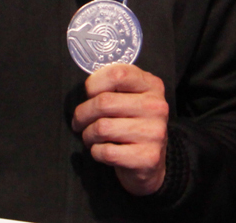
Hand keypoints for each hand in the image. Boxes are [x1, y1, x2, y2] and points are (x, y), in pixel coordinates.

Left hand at [72, 63, 168, 195]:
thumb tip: (89, 87)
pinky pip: (107, 152)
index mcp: (152, 86)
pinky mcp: (147, 157)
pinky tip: (101, 150)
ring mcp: (154, 132)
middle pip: (103, 102)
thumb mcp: (131, 97)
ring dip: (88, 135)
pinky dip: (96, 152)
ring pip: (102, 128)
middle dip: (82, 114)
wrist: (150, 161)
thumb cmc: (132, 124)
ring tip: (90, 137)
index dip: (94, 84)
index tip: (89, 95)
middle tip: (79, 122)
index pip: (117, 74)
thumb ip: (114, 86)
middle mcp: (156, 107)